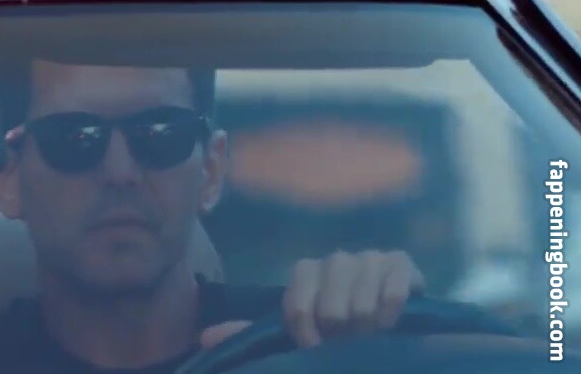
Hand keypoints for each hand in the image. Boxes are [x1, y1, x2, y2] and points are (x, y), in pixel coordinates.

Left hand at [199, 250, 424, 350]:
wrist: (393, 319)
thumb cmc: (338, 328)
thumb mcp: (296, 333)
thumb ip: (250, 334)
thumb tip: (205, 338)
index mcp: (305, 272)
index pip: (297, 308)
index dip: (308, 336)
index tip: (317, 348)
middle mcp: (335, 260)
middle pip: (332, 311)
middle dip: (342, 337)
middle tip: (350, 342)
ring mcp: (369, 258)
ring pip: (361, 306)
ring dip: (367, 331)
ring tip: (370, 335)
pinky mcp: (401, 264)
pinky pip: (393, 291)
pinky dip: (390, 315)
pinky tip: (392, 324)